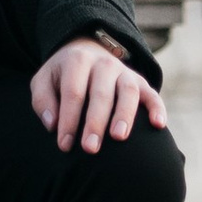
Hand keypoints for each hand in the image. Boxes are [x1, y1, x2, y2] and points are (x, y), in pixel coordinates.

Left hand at [29, 37, 166, 153]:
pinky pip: (152, 94)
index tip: (64, 145)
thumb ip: (42, 101)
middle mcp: (103, 64)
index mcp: (77, 61)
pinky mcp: (140, 82)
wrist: (86, 52)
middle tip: (90, 149)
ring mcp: (124, 71)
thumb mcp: (44, 81)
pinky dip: (157, 108)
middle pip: (101, 94)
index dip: (69, 119)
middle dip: (95, 123)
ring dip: (124, 114)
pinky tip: (158, 125)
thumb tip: (52, 125)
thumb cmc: (62, 77)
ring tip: (118, 137)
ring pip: (128, 91)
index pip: (73, 92)